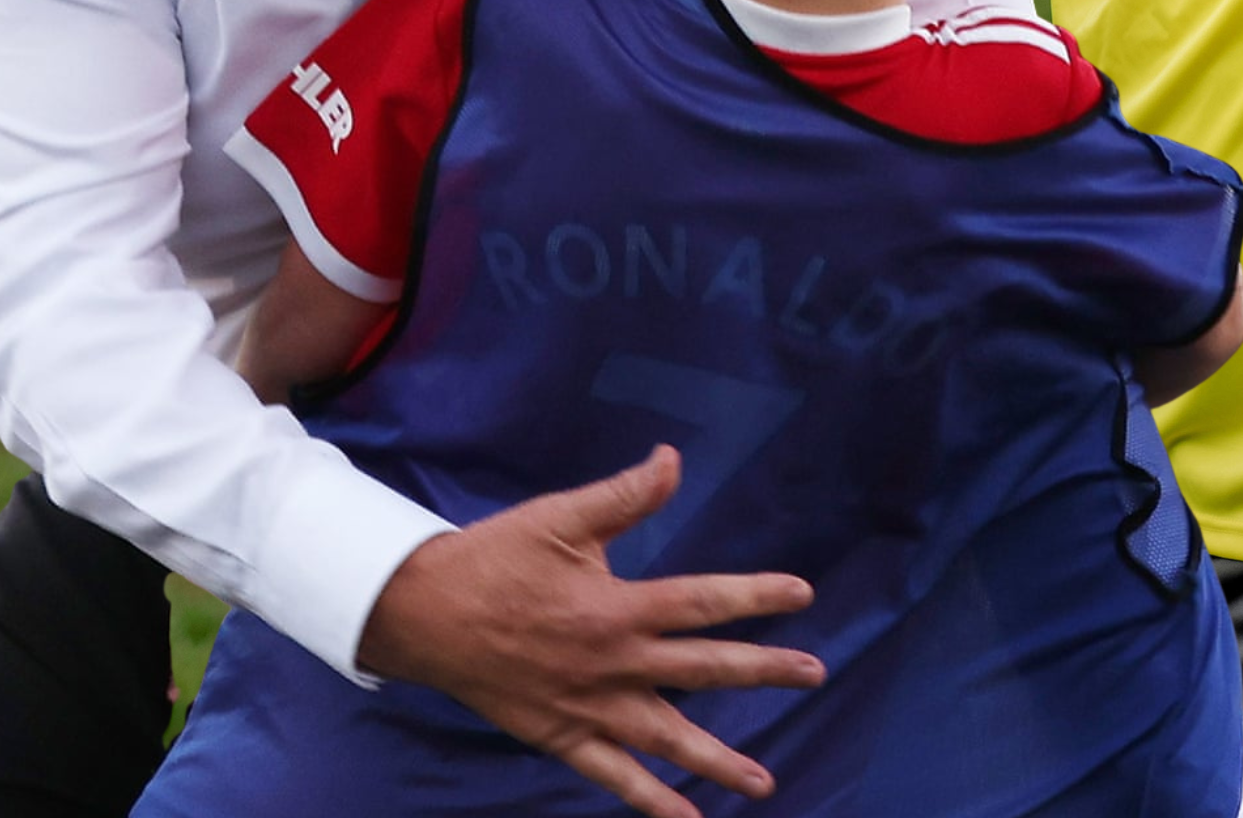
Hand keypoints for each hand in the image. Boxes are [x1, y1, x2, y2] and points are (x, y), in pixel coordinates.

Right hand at [358, 445, 822, 817]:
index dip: (755, 596)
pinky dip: (652, 803)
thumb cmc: (496, 557)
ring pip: (667, 740)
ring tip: (765, 783)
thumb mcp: (561, 517)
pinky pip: (615, 778)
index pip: (703, 602)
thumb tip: (672, 459)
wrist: (427, 614)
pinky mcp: (563, 736)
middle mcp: (613, 665)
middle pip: (702, 671)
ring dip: (719, 761)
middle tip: (815, 674)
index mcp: (617, 608)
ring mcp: (590, 708)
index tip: (802, 595)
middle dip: (763, 672)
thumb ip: (623, 495)